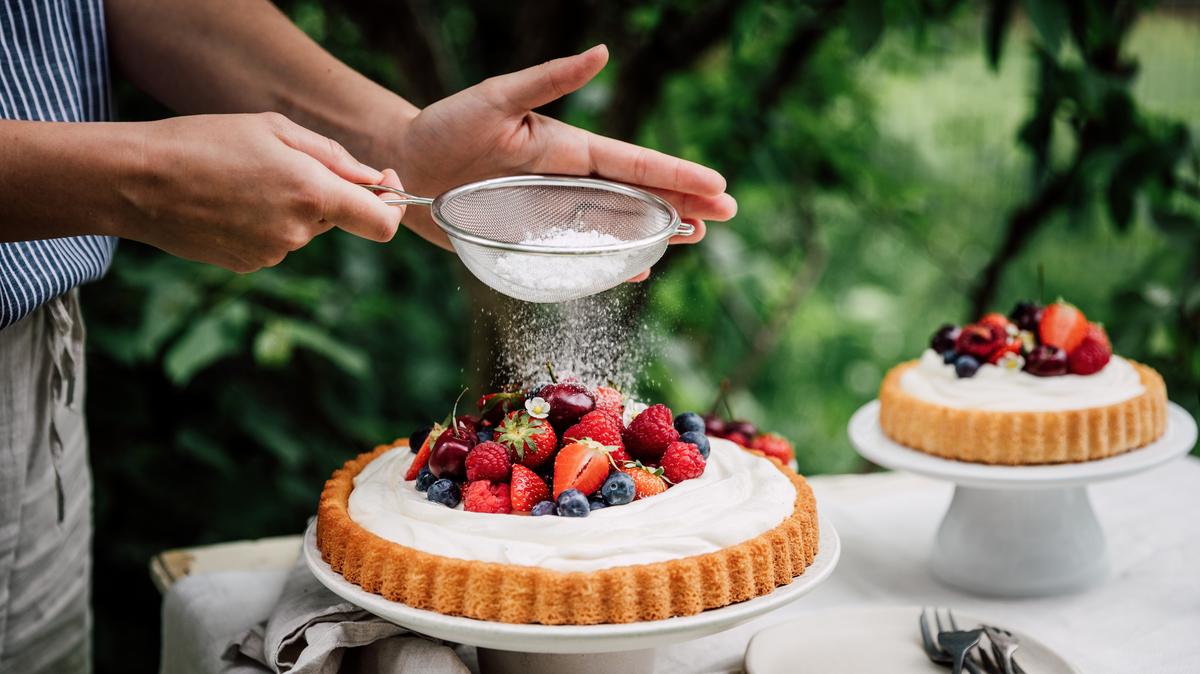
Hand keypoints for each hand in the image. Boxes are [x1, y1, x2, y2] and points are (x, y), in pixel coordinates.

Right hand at [117, 112, 404, 271]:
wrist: (137, 181)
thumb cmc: (205, 141)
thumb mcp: (274, 129)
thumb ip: (333, 156)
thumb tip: (374, 179)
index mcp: (312, 193)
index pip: (381, 223)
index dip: (392, 207)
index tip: (384, 186)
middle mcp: (298, 231)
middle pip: (338, 218)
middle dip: (326, 194)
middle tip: (282, 163)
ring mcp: (273, 253)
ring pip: (304, 229)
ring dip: (290, 207)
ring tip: (243, 180)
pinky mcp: (248, 265)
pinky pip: (274, 242)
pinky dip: (264, 223)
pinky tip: (228, 202)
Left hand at [390, 45, 736, 259]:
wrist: (406, 164)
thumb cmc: (444, 127)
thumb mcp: (496, 98)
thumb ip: (549, 79)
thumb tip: (602, 52)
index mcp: (567, 148)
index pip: (634, 162)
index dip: (677, 175)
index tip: (717, 186)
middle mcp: (568, 181)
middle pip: (638, 195)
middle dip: (682, 203)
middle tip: (724, 216)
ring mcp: (553, 211)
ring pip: (618, 224)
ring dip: (657, 231)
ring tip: (694, 238)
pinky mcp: (533, 236)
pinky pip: (582, 252)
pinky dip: (612, 260)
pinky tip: (637, 269)